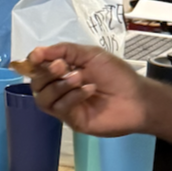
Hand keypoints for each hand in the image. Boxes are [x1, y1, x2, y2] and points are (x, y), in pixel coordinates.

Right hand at [26, 43, 148, 136]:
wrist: (137, 98)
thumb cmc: (117, 75)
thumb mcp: (91, 55)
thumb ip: (65, 50)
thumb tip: (37, 52)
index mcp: (64, 71)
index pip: (39, 67)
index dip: (35, 61)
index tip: (37, 56)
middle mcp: (60, 88)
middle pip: (37, 83)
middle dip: (46, 73)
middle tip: (62, 66)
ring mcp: (65, 106)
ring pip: (43, 98)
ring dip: (58, 86)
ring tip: (79, 78)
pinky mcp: (72, 120)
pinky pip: (60, 109)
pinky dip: (72, 97)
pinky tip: (89, 90)